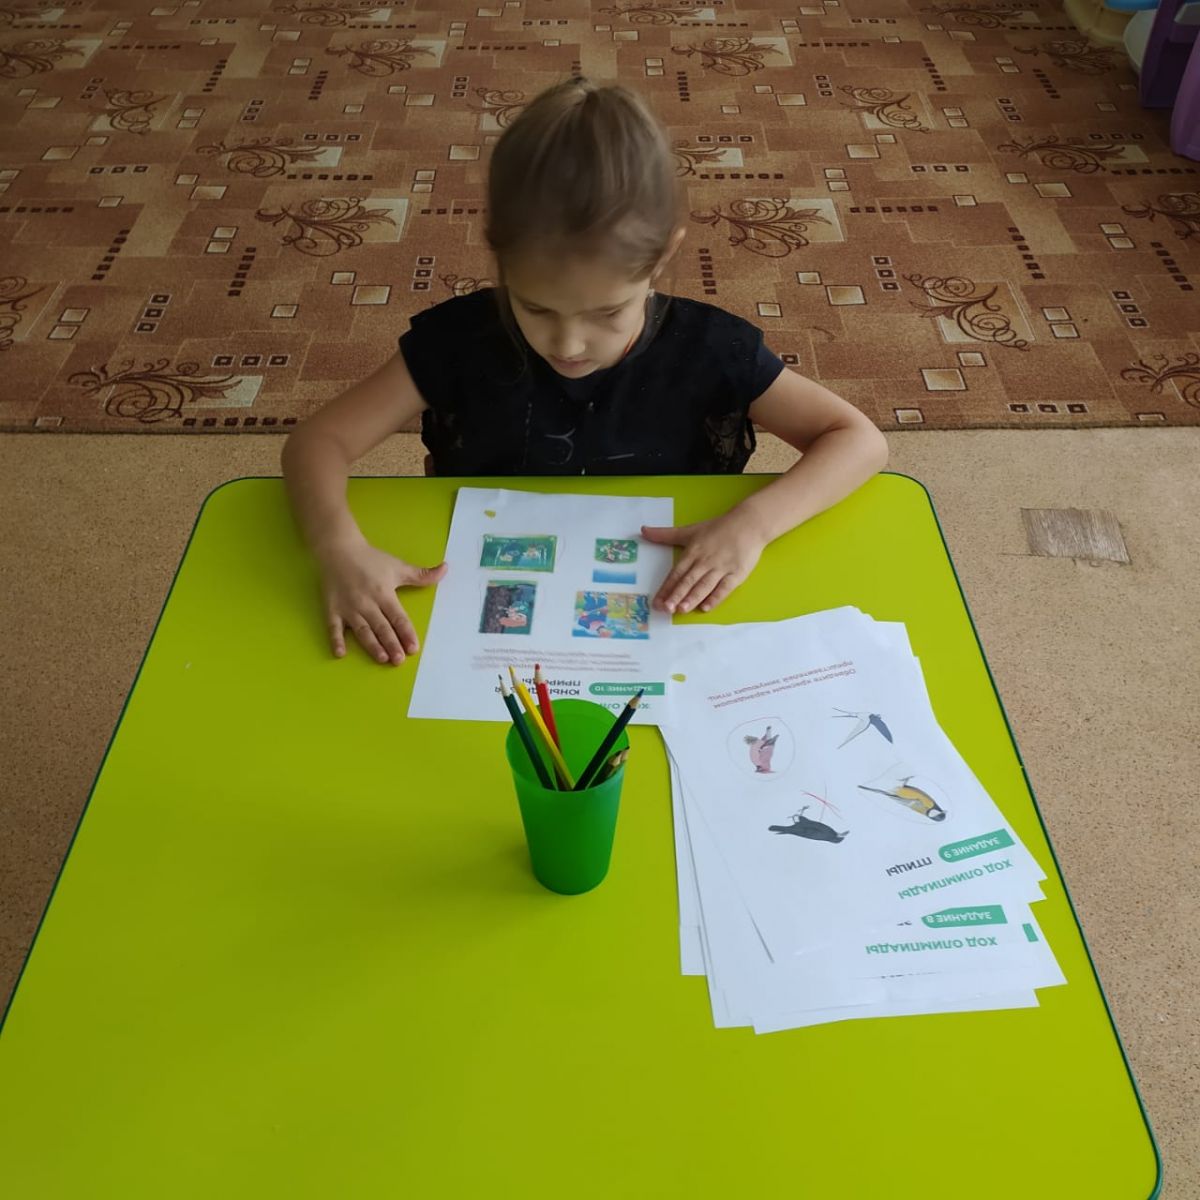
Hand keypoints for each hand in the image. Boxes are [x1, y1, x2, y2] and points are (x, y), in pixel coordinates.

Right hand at [317, 538, 446, 664]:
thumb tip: (445, 569)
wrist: (338, 549)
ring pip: (362, 630)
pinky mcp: (332, 609)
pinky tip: (341, 654)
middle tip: (399, 660)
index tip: (414, 648)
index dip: (406, 633)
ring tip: (381, 658)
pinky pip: (333, 627)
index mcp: (384, 593)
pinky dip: (336, 640)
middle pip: (382, 627)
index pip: (398, 617)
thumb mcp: (398, 566)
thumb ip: (422, 574)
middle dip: (391, 644)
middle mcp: (367, 603)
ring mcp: (348, 608)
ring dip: (371, 645)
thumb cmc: (370, 559)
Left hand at [642, 509, 767, 614]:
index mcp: (693, 552)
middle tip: (666, 609)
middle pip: (688, 580)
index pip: (676, 573)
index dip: (666, 588)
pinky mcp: (737, 573)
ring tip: (682, 610)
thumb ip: (665, 534)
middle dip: (676, 595)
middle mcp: (705, 561)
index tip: (656, 601)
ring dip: (693, 597)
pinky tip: (706, 607)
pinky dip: (715, 597)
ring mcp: (721, 568)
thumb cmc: (718, 528)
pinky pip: (724, 588)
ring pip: (704, 585)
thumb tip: (643, 530)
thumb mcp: (690, 530)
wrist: (749, 524)